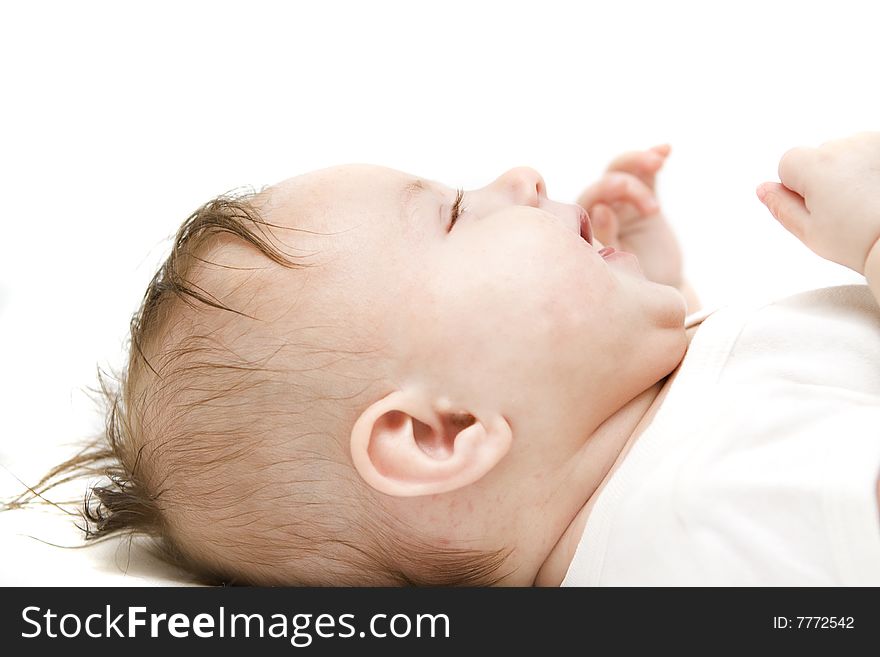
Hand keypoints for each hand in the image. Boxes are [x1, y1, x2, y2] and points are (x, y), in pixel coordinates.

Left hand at [576, 145, 683, 286]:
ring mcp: (621, 202)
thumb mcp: (617, 269)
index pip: (587, 202)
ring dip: (636, 161)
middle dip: (625, 186)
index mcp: (584, 228)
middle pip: (604, 183)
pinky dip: (653, 157)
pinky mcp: (644, 197)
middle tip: (650, 207)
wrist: (655, 292)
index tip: (614, 212)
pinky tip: (666, 149)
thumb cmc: (628, 286)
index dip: (602, 197)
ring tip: (656, 163)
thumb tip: (601, 210)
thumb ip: (608, 240)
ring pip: (620, 169)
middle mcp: (598, 210)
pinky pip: (646, 173)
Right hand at [757, 132, 879, 274]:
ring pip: (846, 154)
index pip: (787, 164)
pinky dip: (871, 168)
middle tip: (843, 210)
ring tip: (866, 201)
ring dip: (850, 171)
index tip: (815, 207)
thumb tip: (764, 189)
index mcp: (815, 164)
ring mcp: (871, 143)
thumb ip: (780, 207)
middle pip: (819, 157)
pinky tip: (877, 191)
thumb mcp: (809, 232)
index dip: (797, 188)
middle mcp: (843, 146)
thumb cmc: (860, 240)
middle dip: (825, 178)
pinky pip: (870, 153)